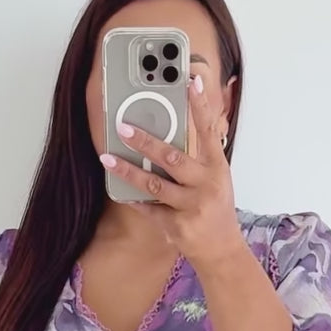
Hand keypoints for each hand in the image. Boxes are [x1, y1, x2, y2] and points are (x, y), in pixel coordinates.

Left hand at [99, 76, 243, 268]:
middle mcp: (206, 185)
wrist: (222, 250)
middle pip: (172, 157)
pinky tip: (121, 191)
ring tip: (108, 157)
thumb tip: (174, 128)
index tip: (190, 80)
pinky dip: (134, 200)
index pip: (208, 130)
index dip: (200, 104)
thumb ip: (199, 155)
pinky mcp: (177, 226)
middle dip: (146, 141)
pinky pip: (149, 209)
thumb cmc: (216, 208)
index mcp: (217, 167)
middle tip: (123, 126)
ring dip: (128, 170)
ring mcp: (192, 207)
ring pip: (154, 184)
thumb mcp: (216, 178)